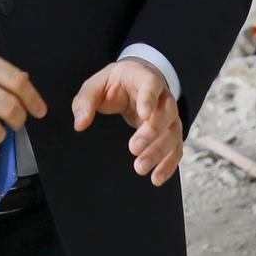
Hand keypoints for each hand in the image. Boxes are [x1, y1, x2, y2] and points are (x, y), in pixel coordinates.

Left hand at [72, 58, 182, 185]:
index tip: (144, 114)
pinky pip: (176, 148)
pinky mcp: (171, 132)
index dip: (149, 99)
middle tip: (133, 147)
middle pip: (166, 112)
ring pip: (173, 132)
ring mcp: (170, 115)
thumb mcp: (97, 84)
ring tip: (139, 167)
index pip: (151, 84)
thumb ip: (86, 101)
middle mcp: (163, 96)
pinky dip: (168, 164)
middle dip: (151, 132)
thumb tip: (79, 124)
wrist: (133, 82)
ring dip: (159, 152)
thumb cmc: (114, 83)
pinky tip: (156, 178)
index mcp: (144, 77)